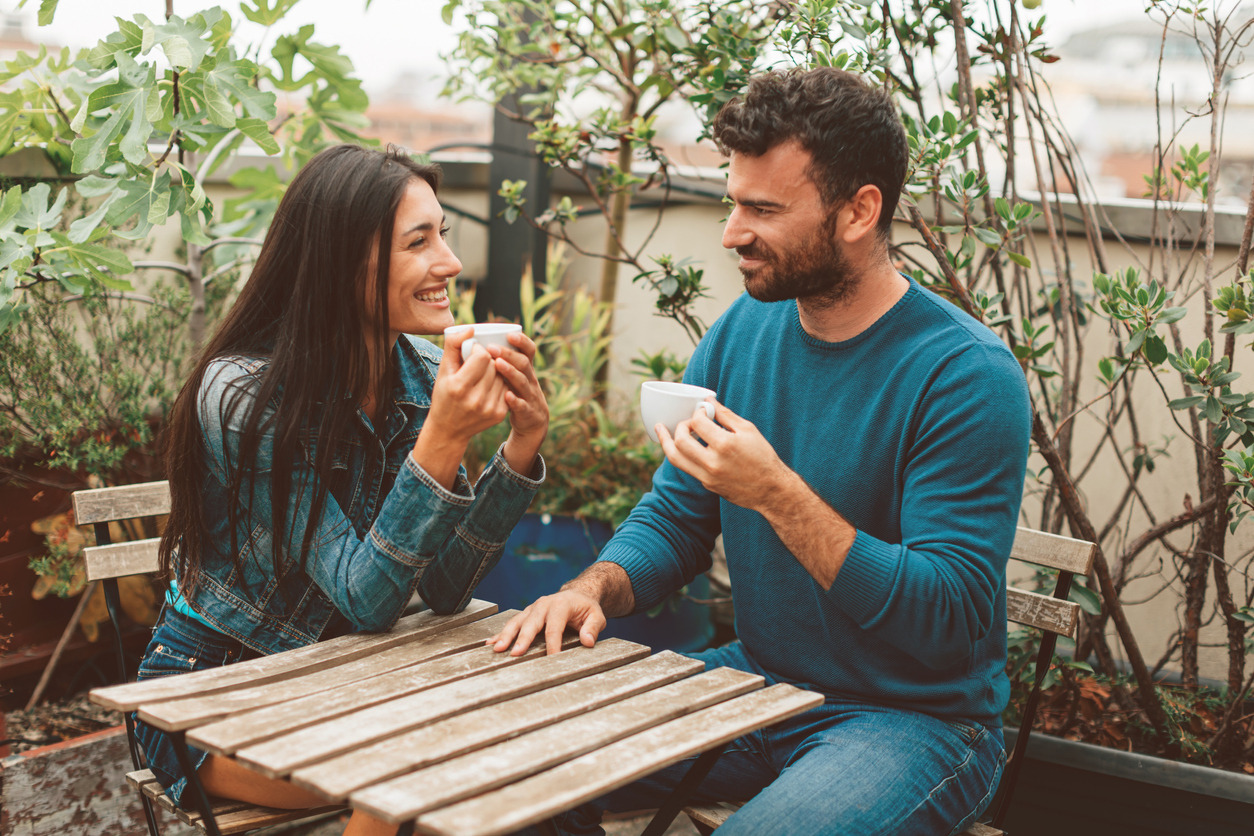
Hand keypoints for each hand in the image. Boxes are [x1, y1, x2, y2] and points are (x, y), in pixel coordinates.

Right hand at [427, 327, 508, 442]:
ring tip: (484, 375)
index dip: (479, 350)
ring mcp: (489, 408)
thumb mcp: (443, 371)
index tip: (473, 352)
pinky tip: (490, 386)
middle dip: (488, 359)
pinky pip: (507, 388)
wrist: (449, 430)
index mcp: (458, 387)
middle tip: (479, 363)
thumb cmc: (444, 395)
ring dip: (496, 371)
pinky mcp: (499, 414)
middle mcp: (475, 399)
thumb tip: (470, 328)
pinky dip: (500, 383)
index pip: (482, 357)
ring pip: (503, 375)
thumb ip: (453, 346)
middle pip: (494, 365)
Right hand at [488, 589, 606, 656]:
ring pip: (517, 622)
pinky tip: (491, 643)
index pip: (554, 627)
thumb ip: (592, 628)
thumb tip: (587, 641)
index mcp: (561, 604)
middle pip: (531, 623)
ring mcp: (532, 609)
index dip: (553, 643)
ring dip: (506, 635)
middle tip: (515, 653)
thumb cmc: (586, 608)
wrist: (577, 595)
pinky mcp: (526, 614)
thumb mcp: (596, 616)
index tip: (551, 658)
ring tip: (497, 648)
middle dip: (522, 638)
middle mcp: (543, 605)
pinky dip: (501, 633)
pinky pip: (512, 623)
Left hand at [489, 332, 547, 473]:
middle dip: (509, 354)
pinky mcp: (528, 412)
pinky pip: (522, 405)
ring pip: (523, 382)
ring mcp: (530, 395)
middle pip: (524, 363)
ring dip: (511, 372)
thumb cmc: (515, 392)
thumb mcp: (513, 376)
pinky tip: (506, 396)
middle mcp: (530, 379)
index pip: (529, 350)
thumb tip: (482, 342)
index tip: (509, 334)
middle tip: (491, 348)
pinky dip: (515, 400)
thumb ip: (503, 360)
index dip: (522, 341)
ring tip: (497, 364)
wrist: (532, 420)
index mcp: (526, 368)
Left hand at [657, 399, 792, 510]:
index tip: (702, 411)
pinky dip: (681, 454)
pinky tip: (681, 445)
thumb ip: (725, 414)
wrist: (771, 490)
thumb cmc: (763, 457)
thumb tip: (708, 400)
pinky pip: (686, 467)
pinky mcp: (706, 484)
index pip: (698, 423)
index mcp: (725, 445)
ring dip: (666, 442)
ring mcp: (707, 476)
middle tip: (688, 422)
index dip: (697, 412)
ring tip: (660, 430)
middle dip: (680, 426)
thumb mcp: (748, 430)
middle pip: (680, 441)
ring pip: (675, 458)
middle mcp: (712, 462)